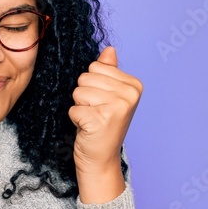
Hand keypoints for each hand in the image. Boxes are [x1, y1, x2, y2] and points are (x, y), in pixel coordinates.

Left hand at [68, 45, 141, 176]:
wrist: (101, 159)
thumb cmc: (102, 126)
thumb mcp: (109, 95)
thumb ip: (109, 71)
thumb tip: (109, 49)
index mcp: (134, 85)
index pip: (96, 66)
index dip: (92, 84)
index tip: (102, 102)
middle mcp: (129, 94)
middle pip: (85, 77)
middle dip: (84, 96)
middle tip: (95, 113)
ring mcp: (117, 107)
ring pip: (78, 92)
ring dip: (80, 107)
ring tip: (92, 120)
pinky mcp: (101, 120)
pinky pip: (74, 109)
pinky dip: (75, 120)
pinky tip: (88, 129)